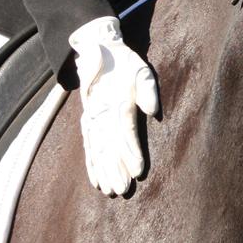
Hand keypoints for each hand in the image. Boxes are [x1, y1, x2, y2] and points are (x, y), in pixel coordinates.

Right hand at [69, 16, 158, 196]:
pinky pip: (89, 145)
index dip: (131, 152)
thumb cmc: (125, 63)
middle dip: (116, 169)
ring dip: (103, 171)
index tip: (137, 172)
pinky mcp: (88, 120)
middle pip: (110, 146)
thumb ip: (147, 89)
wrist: (99, 51)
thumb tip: (153, 110)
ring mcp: (93, 118)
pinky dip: (91, 163)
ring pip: (98, 149)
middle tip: (122, 189)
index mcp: (117, 101)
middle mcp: (102, 113)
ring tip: (110, 191)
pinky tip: (96, 180)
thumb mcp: (141, 69)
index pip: (125, 131)